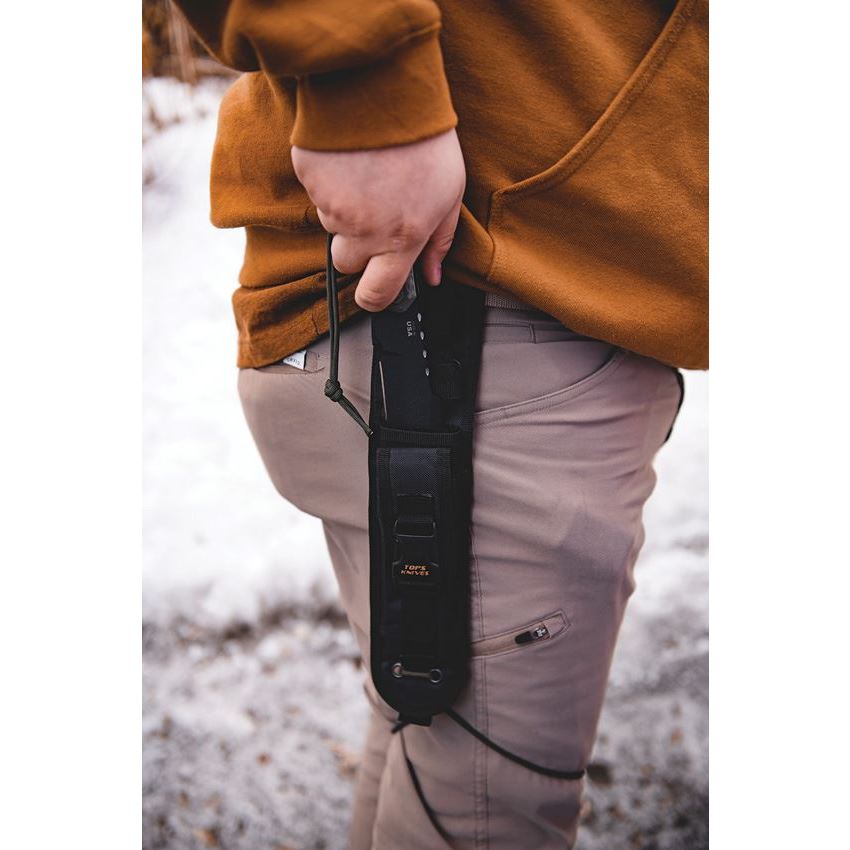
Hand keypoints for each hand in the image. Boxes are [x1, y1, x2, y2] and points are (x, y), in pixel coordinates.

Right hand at [291, 129, 465, 310]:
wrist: (384, 88)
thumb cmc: (424, 140)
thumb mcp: (450, 194)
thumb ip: (440, 241)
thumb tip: (432, 276)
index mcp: (401, 239)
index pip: (377, 295)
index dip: (375, 298)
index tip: (375, 290)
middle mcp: (364, 231)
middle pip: (346, 263)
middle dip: (357, 248)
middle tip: (375, 214)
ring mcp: (332, 207)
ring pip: (332, 226)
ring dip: (345, 210)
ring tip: (368, 175)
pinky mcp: (310, 181)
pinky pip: (315, 193)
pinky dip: (329, 182)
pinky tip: (351, 160)